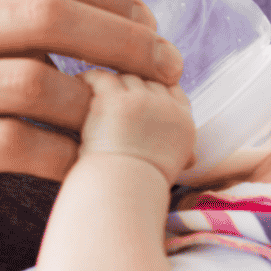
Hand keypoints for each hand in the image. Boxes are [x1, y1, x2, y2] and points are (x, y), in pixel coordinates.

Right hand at [0, 0, 181, 251]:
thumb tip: (76, 16)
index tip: (147, 20)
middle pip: (48, 13)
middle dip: (122, 40)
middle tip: (165, 69)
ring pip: (36, 79)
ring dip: (100, 103)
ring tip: (132, 122)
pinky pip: (13, 146)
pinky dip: (62, 156)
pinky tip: (83, 167)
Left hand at [77, 71, 194, 186]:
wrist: (123, 194)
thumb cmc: (139, 189)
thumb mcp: (171, 170)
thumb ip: (176, 152)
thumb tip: (191, 160)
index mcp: (184, 124)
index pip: (172, 89)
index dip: (154, 88)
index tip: (138, 94)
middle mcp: (167, 107)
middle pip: (147, 80)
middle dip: (129, 85)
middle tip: (110, 88)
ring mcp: (142, 100)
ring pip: (125, 77)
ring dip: (109, 82)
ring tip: (91, 85)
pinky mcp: (116, 99)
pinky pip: (101, 77)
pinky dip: (89, 79)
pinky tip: (80, 83)